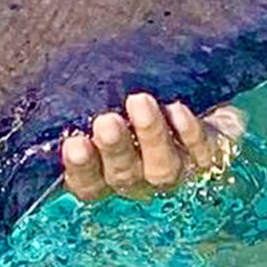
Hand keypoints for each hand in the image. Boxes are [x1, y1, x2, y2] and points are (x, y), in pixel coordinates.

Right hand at [60, 92, 243, 203]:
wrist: (207, 92)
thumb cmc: (145, 93)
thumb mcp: (114, 96)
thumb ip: (89, 98)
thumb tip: (53, 83)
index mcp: (109, 172)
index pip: (88, 183)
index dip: (80, 169)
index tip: (73, 143)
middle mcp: (141, 179)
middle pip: (124, 176)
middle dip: (114, 148)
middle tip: (106, 121)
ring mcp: (178, 172)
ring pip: (162, 168)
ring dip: (150, 137)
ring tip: (140, 102)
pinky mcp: (213, 158)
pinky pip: (201, 151)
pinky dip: (189, 131)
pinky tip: (177, 108)